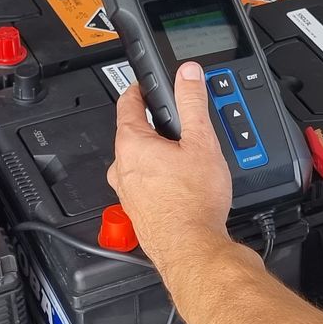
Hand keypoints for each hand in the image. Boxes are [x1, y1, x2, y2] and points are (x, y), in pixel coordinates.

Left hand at [108, 63, 234, 273]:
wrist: (192, 249)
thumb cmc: (192, 203)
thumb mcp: (201, 142)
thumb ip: (192, 103)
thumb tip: (187, 75)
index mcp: (131, 144)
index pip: (127, 103)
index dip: (139, 89)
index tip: (145, 84)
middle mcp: (121, 168)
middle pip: (134, 134)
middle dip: (155, 127)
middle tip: (178, 123)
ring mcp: (126, 192)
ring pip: (139, 162)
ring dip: (157, 155)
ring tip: (185, 158)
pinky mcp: (137, 211)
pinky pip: (144, 185)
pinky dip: (159, 178)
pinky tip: (181, 186)